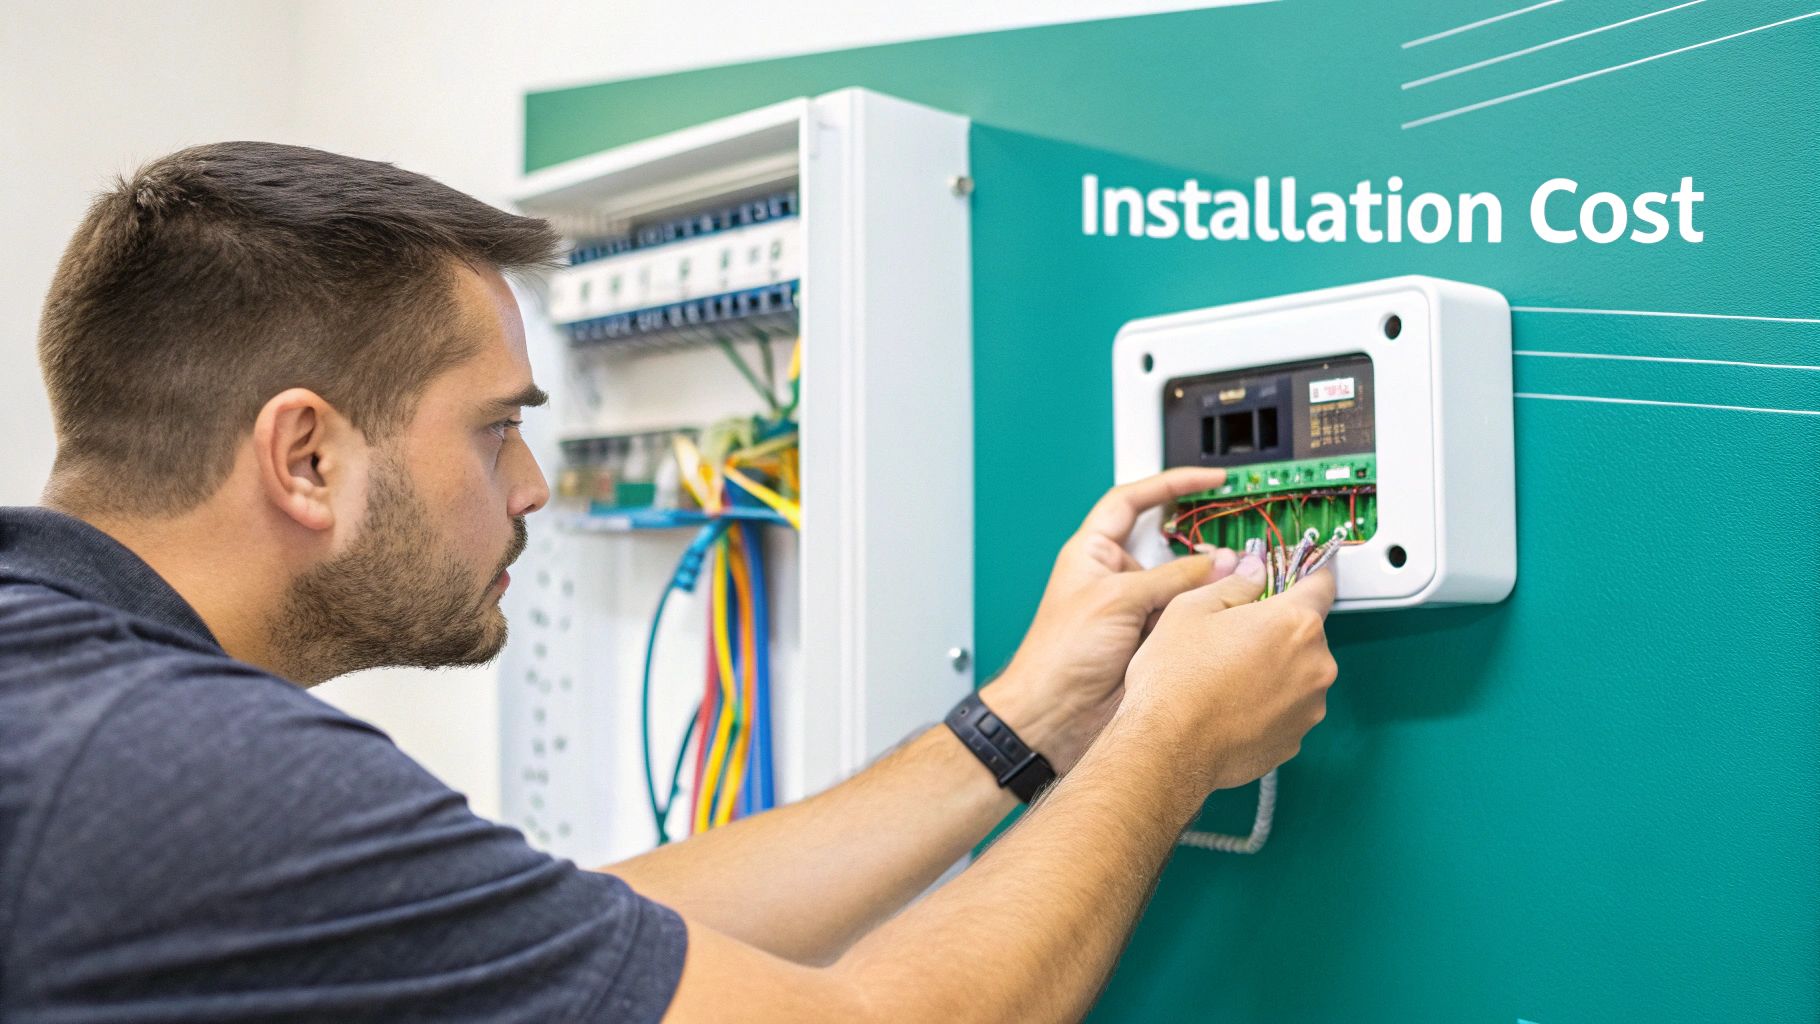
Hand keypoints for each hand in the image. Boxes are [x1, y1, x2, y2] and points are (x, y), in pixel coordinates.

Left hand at [982, 468, 1238, 773]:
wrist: (1054, 717)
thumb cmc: (1058, 656)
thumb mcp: (1116, 600)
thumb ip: (1172, 577)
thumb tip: (1218, 561)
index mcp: (1094, 552)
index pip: (1134, 500)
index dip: (1172, 485)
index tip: (1211, 480)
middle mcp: (1116, 577)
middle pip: (1170, 546)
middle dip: (1204, 545)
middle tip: (1240, 542)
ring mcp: (1136, 610)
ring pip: (1186, 585)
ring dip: (1209, 586)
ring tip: (1238, 584)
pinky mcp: (1151, 641)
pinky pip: (1188, 619)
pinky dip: (1208, 616)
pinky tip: (1227, 615)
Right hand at [1119, 565, 1337, 801]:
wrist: (1167, 748)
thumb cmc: (1175, 679)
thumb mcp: (1191, 609)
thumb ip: (1234, 583)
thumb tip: (1253, 571)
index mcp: (1294, 623)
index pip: (1321, 583)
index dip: (1304, 575)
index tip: (1290, 576)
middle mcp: (1315, 664)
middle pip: (1307, 632)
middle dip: (1277, 630)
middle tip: (1234, 637)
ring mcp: (1310, 706)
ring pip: (1298, 673)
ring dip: (1274, 669)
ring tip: (1227, 678)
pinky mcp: (1296, 738)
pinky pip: (1289, 709)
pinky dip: (1268, 704)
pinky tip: (1232, 706)